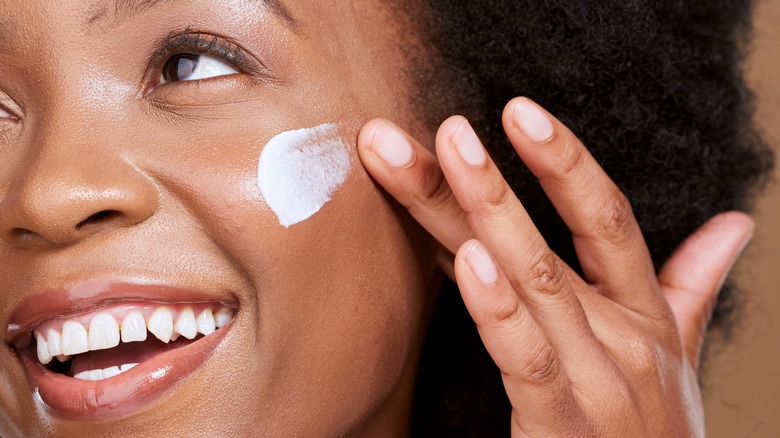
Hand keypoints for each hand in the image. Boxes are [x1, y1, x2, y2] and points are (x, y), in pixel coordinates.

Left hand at [357, 97, 753, 436]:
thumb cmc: (653, 428)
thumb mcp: (679, 353)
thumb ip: (692, 284)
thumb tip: (734, 224)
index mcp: (642, 310)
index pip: (605, 217)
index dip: (565, 159)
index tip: (519, 110)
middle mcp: (622, 334)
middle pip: (548, 239)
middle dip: (493, 178)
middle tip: (451, 125)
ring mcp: (596, 377)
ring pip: (534, 281)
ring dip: (486, 214)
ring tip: (450, 158)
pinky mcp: (563, 424)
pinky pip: (527, 356)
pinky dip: (498, 308)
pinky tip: (470, 261)